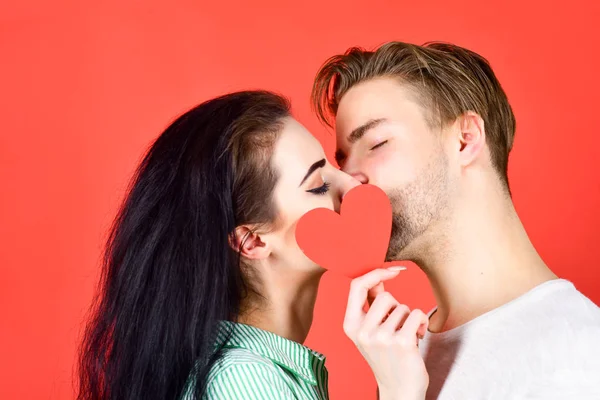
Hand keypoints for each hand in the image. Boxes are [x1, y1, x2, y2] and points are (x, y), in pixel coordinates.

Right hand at [343, 268, 428, 399]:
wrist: (399, 389)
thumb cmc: (387, 357)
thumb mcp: (371, 330)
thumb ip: (371, 306)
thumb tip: (378, 279)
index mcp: (350, 325)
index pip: (356, 286)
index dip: (375, 274)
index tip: (392, 271)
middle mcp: (362, 331)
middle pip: (385, 296)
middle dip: (397, 307)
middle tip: (398, 325)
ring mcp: (381, 338)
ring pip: (403, 307)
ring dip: (409, 318)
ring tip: (406, 335)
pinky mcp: (401, 342)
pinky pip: (417, 315)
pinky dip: (422, 323)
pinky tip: (418, 337)